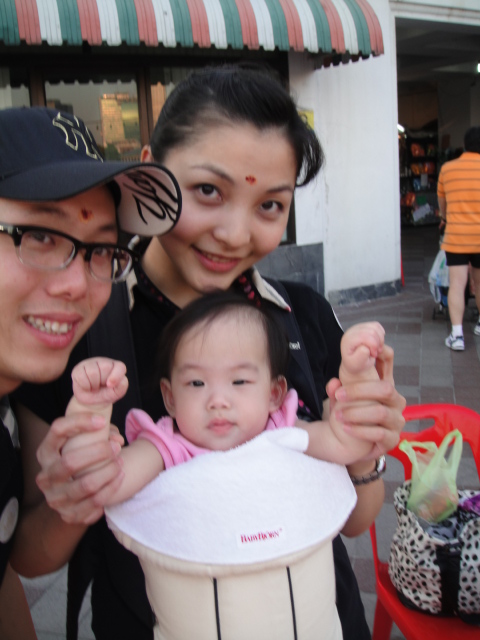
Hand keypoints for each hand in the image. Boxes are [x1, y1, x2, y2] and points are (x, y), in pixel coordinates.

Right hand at [36, 412, 124, 524]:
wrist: (69, 496)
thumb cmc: (79, 460)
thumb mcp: (80, 444)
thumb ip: (98, 434)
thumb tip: (117, 439)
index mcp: (45, 453)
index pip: (57, 430)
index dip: (79, 422)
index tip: (101, 421)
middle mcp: (45, 477)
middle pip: (70, 462)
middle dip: (98, 452)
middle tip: (116, 447)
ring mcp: (55, 498)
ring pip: (86, 485)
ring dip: (108, 472)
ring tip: (121, 463)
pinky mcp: (68, 515)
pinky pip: (95, 503)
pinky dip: (111, 489)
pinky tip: (118, 478)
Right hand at [72, 358, 127, 406]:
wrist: (90, 401)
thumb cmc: (105, 394)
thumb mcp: (115, 393)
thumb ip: (121, 387)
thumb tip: (117, 382)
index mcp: (116, 367)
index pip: (120, 367)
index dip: (116, 375)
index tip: (110, 385)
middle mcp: (104, 362)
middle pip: (105, 368)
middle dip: (102, 382)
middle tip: (100, 386)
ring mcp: (90, 363)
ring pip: (92, 372)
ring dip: (93, 385)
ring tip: (94, 387)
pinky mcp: (78, 368)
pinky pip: (81, 376)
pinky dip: (84, 385)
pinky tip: (86, 386)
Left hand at [327, 344, 405, 461]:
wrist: (353, 444)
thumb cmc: (351, 414)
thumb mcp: (343, 398)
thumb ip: (339, 388)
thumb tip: (334, 382)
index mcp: (384, 384)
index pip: (388, 361)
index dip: (382, 352)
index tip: (367, 350)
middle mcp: (395, 400)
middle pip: (385, 389)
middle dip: (359, 391)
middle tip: (339, 395)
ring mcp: (396, 420)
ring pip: (381, 412)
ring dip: (356, 413)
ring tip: (338, 416)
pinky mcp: (392, 439)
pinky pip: (379, 433)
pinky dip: (360, 430)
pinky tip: (346, 428)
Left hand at [340, 322, 384, 377]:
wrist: (354, 362)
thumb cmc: (355, 364)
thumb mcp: (356, 364)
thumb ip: (360, 356)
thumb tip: (365, 347)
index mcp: (348, 340)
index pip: (365, 336)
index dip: (374, 345)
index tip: (373, 355)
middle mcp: (352, 331)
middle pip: (372, 331)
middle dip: (378, 343)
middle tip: (375, 353)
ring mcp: (358, 327)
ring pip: (376, 327)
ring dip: (380, 339)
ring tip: (377, 349)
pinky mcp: (364, 326)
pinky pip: (377, 326)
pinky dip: (380, 334)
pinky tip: (377, 343)